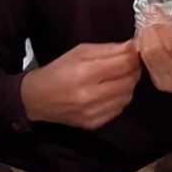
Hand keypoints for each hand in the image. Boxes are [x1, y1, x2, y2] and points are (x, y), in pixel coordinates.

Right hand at [20, 41, 140, 129]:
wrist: (37, 100)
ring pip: (127, 96)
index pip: (124, 64)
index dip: (134, 56)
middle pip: (129, 81)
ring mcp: (92, 112)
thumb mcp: (79, 52)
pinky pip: (119, 109)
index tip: (134, 51)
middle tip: (129, 64)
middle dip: (133, 70)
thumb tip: (133, 47)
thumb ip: (108, 49)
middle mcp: (90, 95)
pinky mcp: (94, 124)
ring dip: (128, 84)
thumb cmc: (58, 71)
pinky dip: (119, 98)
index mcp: (84, 72)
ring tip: (118, 77)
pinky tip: (110, 92)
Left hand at [137, 23, 171, 104]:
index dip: (161, 27)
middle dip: (149, 31)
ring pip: (147, 57)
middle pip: (155, 52)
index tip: (156, 11)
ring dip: (144, 39)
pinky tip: (148, 40)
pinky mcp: (160, 85)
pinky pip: (146, 63)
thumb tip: (163, 16)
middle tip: (150, 18)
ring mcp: (169, 84)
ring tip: (148, 27)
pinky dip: (144, 48)